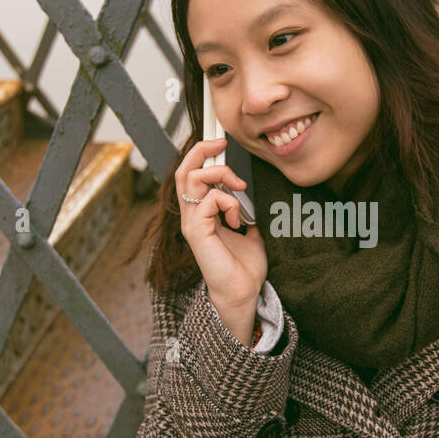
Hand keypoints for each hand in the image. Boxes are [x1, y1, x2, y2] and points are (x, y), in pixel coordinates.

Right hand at [176, 137, 267, 317]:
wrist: (243, 293)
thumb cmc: (244, 267)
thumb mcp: (250, 234)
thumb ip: (246, 215)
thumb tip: (254, 203)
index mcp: (201, 213)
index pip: (191, 174)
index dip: (202, 154)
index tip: (222, 144)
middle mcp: (191, 215)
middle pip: (183, 170)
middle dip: (202, 150)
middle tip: (222, 145)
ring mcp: (192, 223)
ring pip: (190, 178)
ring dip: (220, 175)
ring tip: (238, 188)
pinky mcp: (197, 232)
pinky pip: (209, 200)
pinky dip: (228, 201)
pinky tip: (238, 219)